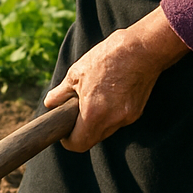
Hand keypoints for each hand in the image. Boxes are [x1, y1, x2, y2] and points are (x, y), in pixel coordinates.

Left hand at [44, 6, 187, 151]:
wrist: (142, 48)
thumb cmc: (108, 57)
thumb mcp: (77, 72)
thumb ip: (61, 93)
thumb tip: (50, 103)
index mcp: (94, 113)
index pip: (78, 144)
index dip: (68, 140)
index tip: (64, 131)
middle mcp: (112, 121)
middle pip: (92, 139)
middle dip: (81, 130)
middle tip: (76, 112)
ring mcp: (127, 117)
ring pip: (106, 130)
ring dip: (97, 121)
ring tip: (95, 98)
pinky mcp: (137, 112)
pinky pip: (118, 120)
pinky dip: (110, 114)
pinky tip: (110, 94)